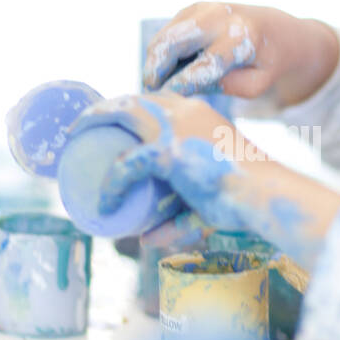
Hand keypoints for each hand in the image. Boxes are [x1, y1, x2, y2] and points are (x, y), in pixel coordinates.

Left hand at [67, 93, 339, 269]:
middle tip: (82, 130)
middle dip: (103, 109)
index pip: (154, 99)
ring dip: (93, 121)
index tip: (109, 124)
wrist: (264, 196)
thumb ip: (178, 221)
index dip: (127, 107)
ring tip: (74, 139)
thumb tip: (146, 240)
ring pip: (122, 112)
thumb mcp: (206, 203)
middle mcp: (185, 111)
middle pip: (133, 99)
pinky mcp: (168, 152)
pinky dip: (111, 185)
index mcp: (198, 112)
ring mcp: (175, 129)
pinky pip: (126, 165)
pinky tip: (104, 202)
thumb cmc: (243, 199)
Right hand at [143, 2, 339, 107]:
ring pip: (165, 35)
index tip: (168, 97)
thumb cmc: (265, 63)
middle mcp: (221, 17)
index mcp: (243, 38)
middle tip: (150, 90)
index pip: (207, 63)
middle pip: (174, 41)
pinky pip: (167, 31)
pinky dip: (162, 51)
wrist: (275, 28)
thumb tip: (182, 86)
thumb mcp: (256, 84)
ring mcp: (204, 8)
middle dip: (155, 67)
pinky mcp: (192, 8)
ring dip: (154, 60)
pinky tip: (168, 68)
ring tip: (157, 83)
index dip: (184, 83)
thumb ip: (224, 85)